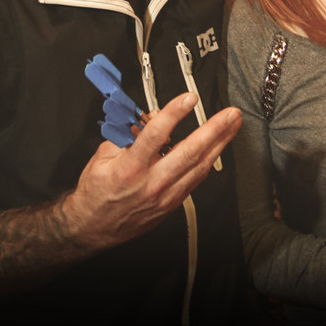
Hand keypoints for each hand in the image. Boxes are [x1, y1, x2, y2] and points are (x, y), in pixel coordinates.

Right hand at [63, 92, 240, 250]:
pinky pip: (195, 180)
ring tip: (232, 127)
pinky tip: (218, 148)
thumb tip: (147, 120)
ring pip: (199, 167)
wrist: (93, 228)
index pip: (156, 135)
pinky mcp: (171, 204)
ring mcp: (165, 195)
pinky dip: (209, 161)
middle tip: (230, 115)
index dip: (174, 113)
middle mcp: (151, 182)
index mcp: (130, 167)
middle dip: (214, 130)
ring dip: (220, 144)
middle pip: (189, 152)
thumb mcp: (101, 157)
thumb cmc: (96, 193)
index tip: (189, 98)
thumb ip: (126, 136)